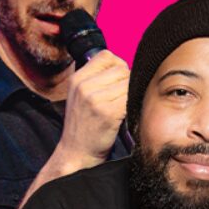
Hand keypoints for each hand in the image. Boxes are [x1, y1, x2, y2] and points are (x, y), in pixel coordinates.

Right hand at [55, 50, 128, 171]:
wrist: (76, 152)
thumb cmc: (84, 124)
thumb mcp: (81, 96)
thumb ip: (97, 78)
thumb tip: (124, 65)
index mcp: (77, 79)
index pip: (106, 56)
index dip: (118, 65)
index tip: (118, 80)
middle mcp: (84, 86)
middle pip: (121, 68)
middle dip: (127, 81)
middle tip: (121, 98)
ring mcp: (95, 99)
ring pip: (128, 82)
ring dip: (131, 93)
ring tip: (122, 106)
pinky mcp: (108, 112)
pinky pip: (131, 97)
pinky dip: (132, 104)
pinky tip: (125, 114)